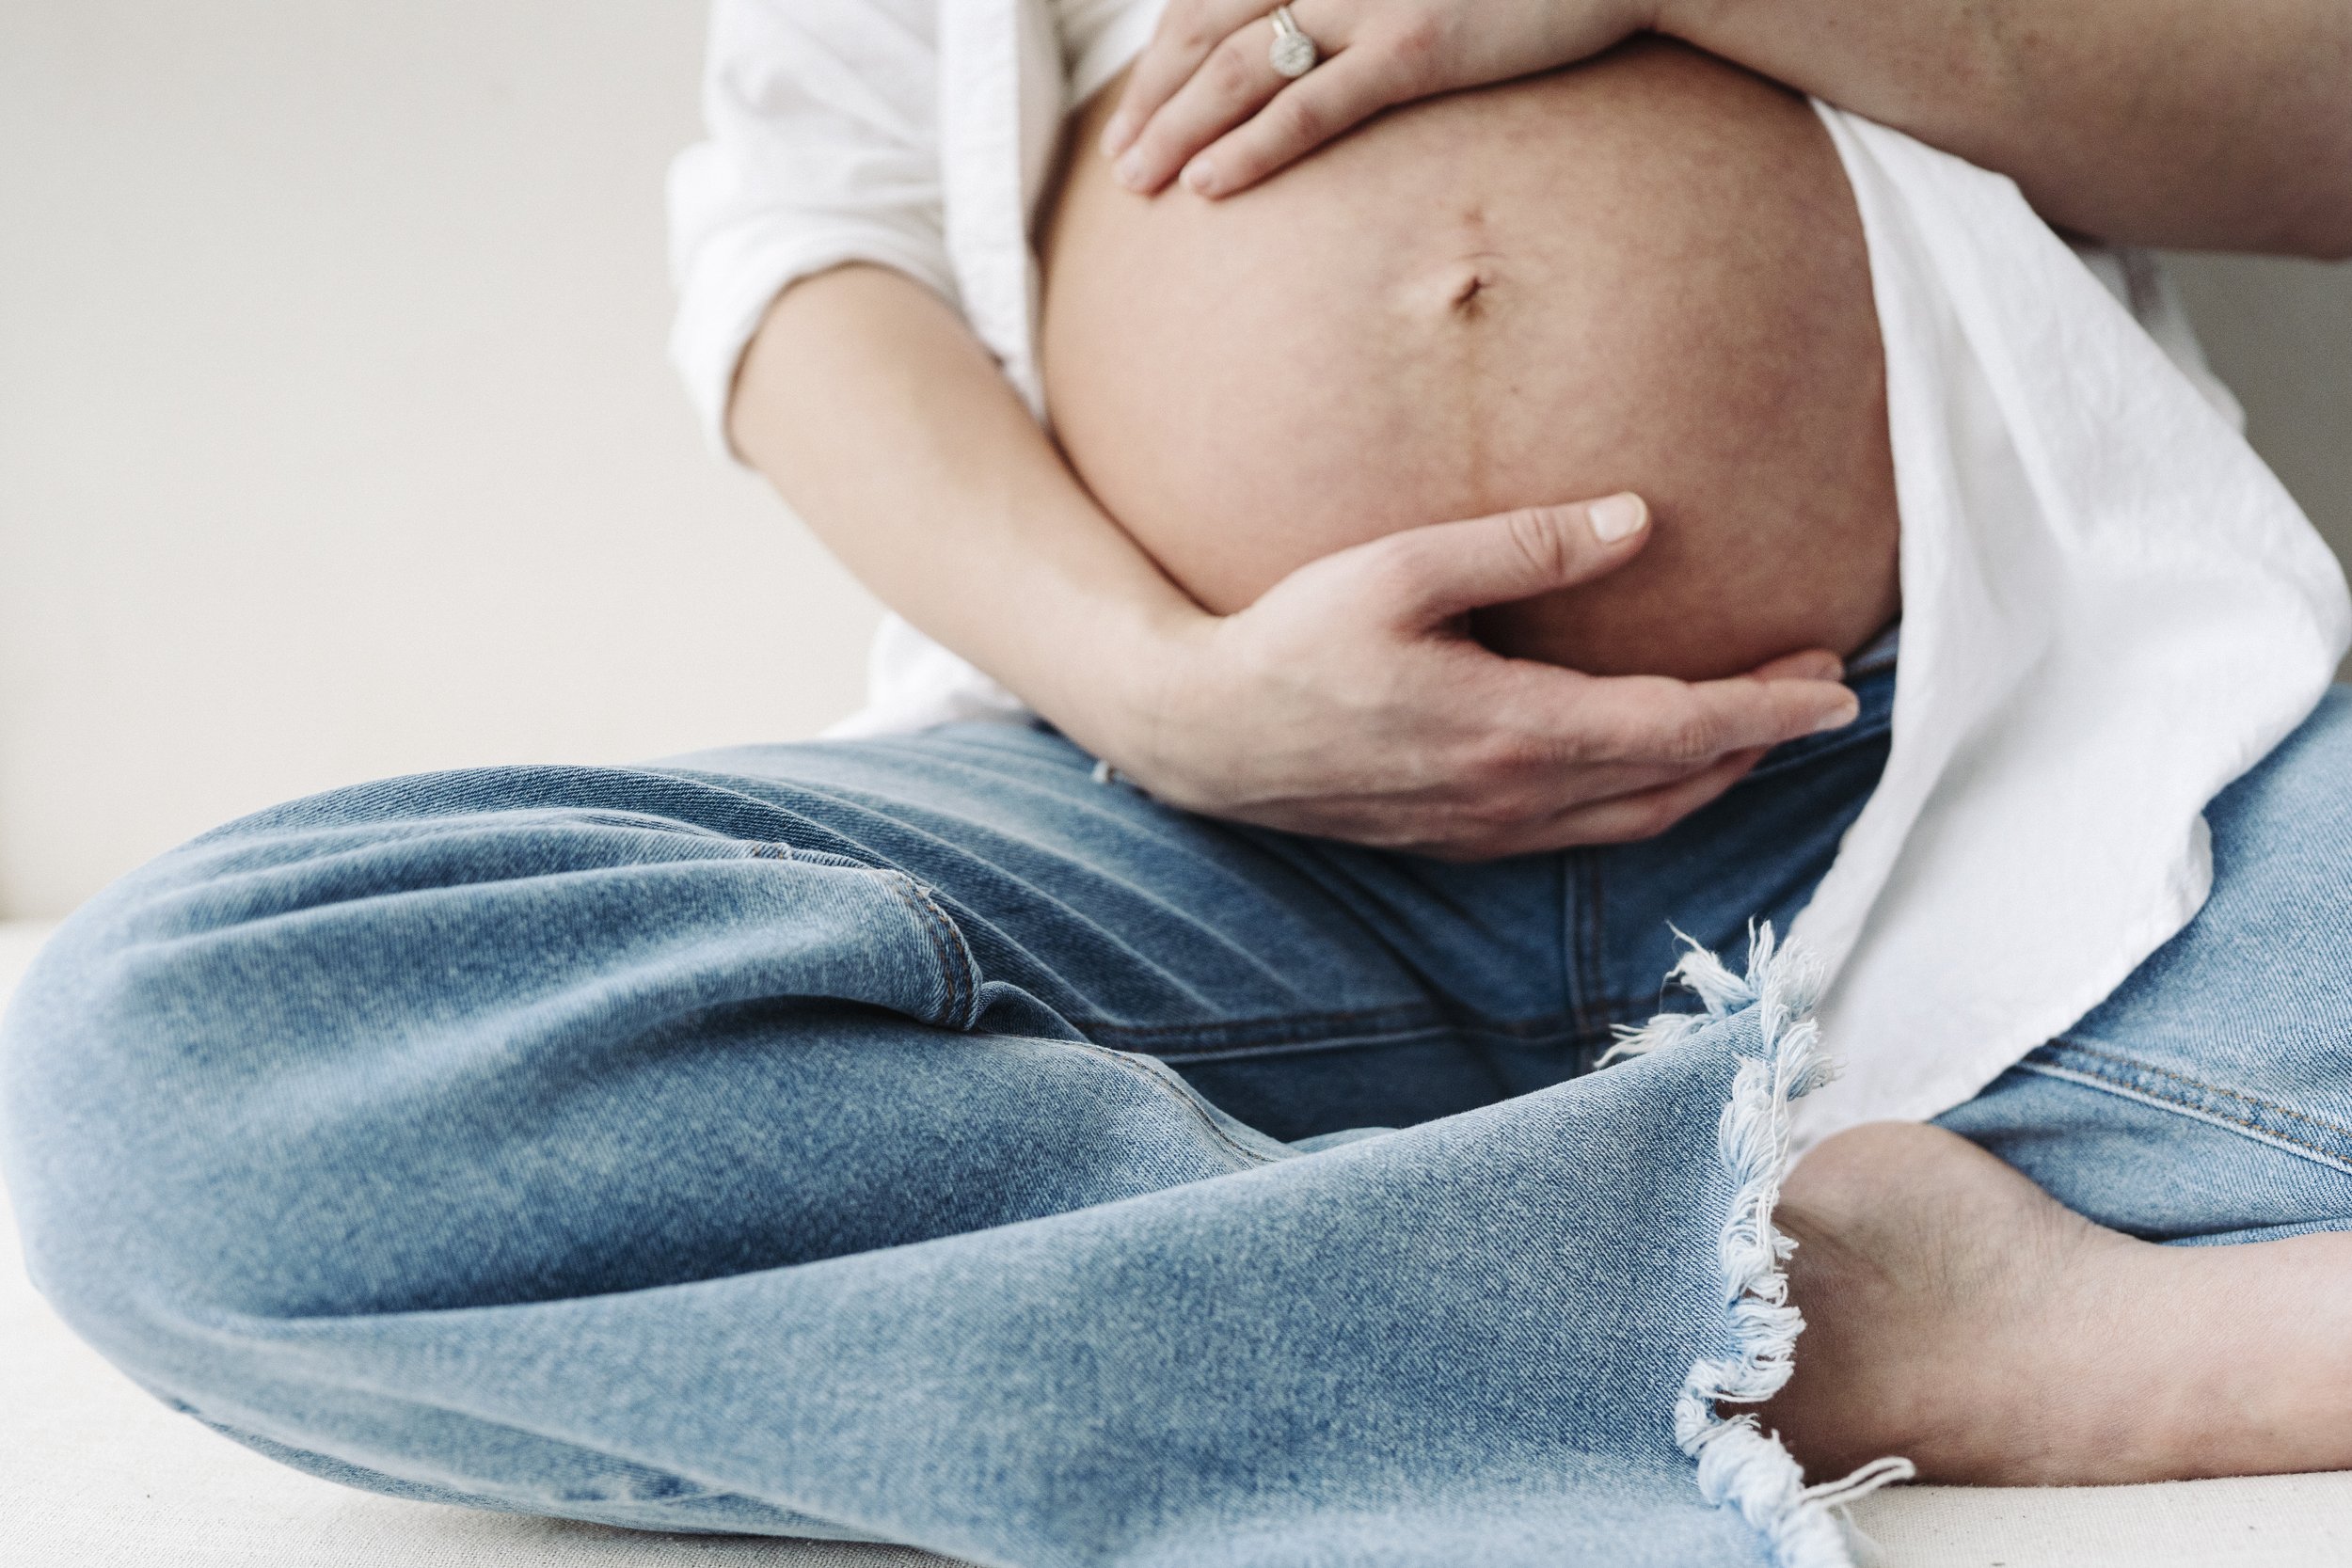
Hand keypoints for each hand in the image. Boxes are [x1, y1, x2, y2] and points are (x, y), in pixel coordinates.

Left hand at [1101, 0, 1658, 198]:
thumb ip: (1351, 8)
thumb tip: (1307, 40)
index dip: (1163, 51)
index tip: (1136, 103)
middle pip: (1207, 29)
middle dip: (1152, 96)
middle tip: (1118, 156)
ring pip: (1241, 68)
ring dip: (1176, 127)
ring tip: (1136, 181)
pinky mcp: (1416, 47)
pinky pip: (1311, 107)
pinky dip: (1249, 147)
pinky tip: (1207, 185)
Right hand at [1110, 495, 1859, 858]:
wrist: (1204, 737)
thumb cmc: (1292, 640)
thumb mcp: (1401, 569)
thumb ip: (1525, 547)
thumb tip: (1637, 520)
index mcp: (1511, 730)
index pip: (1676, 729)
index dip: (1767, 710)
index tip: (1838, 689)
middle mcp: (1513, 798)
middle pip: (1676, 783)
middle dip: (1759, 740)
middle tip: (1821, 691)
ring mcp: (1488, 831)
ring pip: (1638, 822)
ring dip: (1712, 779)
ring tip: (1760, 728)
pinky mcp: (1463, 841)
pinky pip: (1589, 835)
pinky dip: (1652, 803)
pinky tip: (1660, 768)